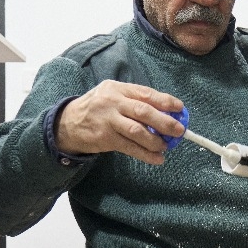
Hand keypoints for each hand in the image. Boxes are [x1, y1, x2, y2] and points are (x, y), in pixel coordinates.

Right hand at [55, 80, 184, 164]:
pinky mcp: (105, 138)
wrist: (67, 123)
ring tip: (166, 146)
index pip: (145, 93)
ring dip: (155, 140)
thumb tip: (165, 113)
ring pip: (137, 131)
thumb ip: (134, 101)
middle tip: (179, 130)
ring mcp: (108, 120)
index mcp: (118, 88)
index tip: (179, 108)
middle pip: (144, 111)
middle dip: (165, 121)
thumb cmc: (97, 108)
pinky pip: (129, 147)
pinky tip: (157, 158)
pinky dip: (145, 154)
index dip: (165, 101)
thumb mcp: (112, 96)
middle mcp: (113, 102)